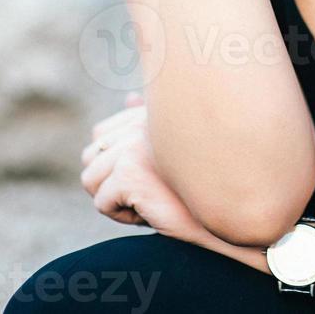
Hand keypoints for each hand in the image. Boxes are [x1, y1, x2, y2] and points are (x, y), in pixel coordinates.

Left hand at [80, 92, 215, 247]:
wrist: (225, 212)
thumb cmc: (200, 183)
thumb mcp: (172, 150)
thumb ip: (147, 124)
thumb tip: (128, 98)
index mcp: (149, 112)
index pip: (100, 133)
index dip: (114, 164)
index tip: (147, 175)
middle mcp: (141, 122)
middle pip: (89, 156)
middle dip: (110, 182)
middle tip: (147, 191)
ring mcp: (134, 145)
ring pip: (89, 179)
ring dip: (114, 199)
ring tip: (148, 200)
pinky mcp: (129, 171)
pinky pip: (101, 202)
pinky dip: (122, 216)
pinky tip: (151, 212)